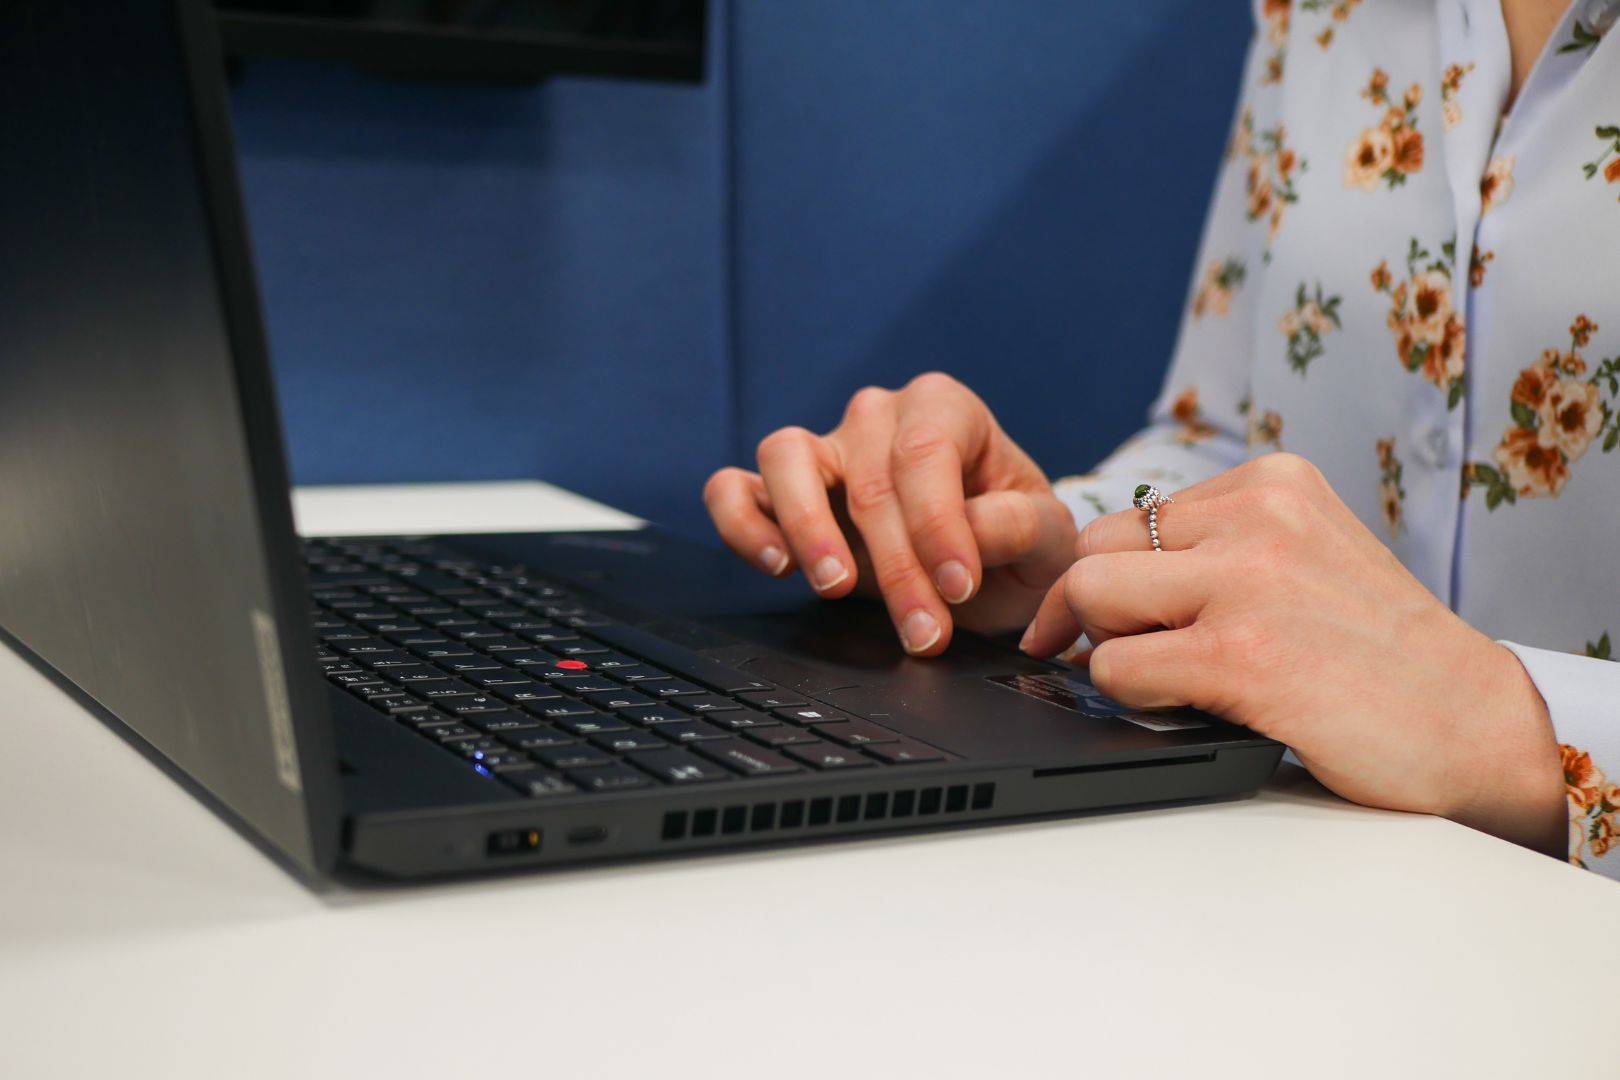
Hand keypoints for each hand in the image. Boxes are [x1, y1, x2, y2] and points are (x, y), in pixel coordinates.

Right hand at [703, 373, 1077, 654]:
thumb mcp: (1047, 538)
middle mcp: (877, 415)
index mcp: (945, 408)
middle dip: (897, 567)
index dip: (939, 523)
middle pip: (868, 479)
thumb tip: (970, 533)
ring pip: (786, 456)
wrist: (984, 568)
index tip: (959, 586)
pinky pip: (733, 489)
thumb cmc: (1014, 541)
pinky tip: (775, 565)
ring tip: (836, 587)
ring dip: (807, 527)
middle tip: (924, 632)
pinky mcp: (778, 491)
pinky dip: (742, 523)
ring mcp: (823, 448)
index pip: (927, 452)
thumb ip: (1020, 526)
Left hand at [1020, 453, 1567, 854]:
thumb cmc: (1381, 655)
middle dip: (1098, 609)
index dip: (1112, 578)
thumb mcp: (1304, 559)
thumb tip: (1100, 582)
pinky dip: (1129, 695)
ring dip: (1109, 646)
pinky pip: (1116, 666)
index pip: (1130, 516)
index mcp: (1273, 484)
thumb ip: (1219, 552)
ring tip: (1171, 676)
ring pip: (1089, 594)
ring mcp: (1248, 582)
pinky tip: (1186, 704)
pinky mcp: (1240, 654)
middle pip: (1095, 547)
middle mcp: (1259, 517)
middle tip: (1137, 652)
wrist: (1472, 725)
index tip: (1111, 620)